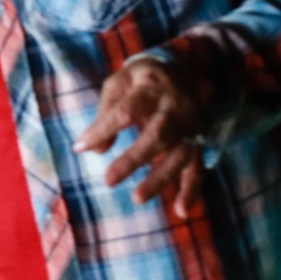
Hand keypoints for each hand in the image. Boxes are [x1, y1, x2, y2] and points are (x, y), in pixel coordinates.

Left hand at [75, 59, 206, 219]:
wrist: (183, 68)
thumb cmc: (142, 79)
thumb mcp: (119, 83)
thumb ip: (104, 113)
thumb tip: (91, 149)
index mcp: (151, 87)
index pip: (126, 111)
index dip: (103, 130)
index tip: (80, 147)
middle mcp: (176, 107)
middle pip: (157, 136)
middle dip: (133, 160)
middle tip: (109, 180)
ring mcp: (191, 125)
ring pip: (179, 155)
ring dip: (160, 179)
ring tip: (138, 198)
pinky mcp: (200, 140)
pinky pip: (198, 167)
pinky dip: (192, 191)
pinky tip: (182, 211)